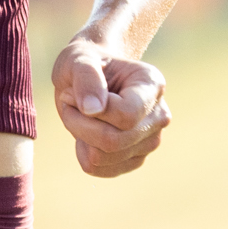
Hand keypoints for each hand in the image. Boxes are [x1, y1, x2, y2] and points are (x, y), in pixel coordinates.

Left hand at [51, 37, 169, 176]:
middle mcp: (159, 116)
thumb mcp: (78, 59)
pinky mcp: (135, 159)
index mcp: (152, 85)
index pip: (126, 115)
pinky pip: (99, 169)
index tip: (73, 91)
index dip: (94, 110)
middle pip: (114, 140)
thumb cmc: (86, 62)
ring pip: (104, 157)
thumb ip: (86, 78)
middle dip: (79, 122)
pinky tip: (85, 130)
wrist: (90, 76)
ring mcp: (150, 141)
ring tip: (79, 112)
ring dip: (79, 134)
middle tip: (68, 100)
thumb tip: (92, 109)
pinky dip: (82, 151)